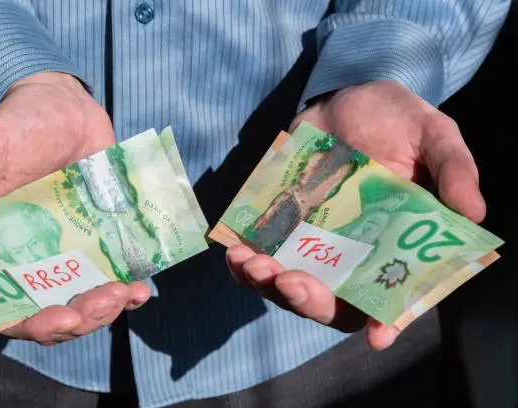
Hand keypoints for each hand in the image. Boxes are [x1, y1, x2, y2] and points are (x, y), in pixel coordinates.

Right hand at [0, 72, 150, 343]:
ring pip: (93, 296)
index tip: (63, 320)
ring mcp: (78, 249)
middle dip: (86, 315)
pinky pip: (121, 270)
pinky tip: (143, 288)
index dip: (38, 323)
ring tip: (127, 293)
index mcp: (4, 251)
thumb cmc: (18, 127)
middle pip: (63, 308)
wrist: (64, 105)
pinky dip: (133, 285)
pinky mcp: (107, 235)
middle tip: (104, 301)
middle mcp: (42, 258)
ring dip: (111, 305)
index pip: (17, 306)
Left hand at [227, 80, 484, 349]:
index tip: (379, 336)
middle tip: (291, 282)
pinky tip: (235, 251)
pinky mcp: (280, 229)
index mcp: (394, 246)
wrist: (344, 98)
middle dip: (309, 301)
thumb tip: (473, 212)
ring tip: (252, 263)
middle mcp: (352, 256)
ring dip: (268, 285)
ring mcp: (312, 246)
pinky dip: (244, 264)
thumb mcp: (432, 134)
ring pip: (289, 287)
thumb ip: (453, 169)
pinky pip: (259, 259)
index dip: (389, 320)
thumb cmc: (396, 120)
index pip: (394, 296)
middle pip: (332, 302)